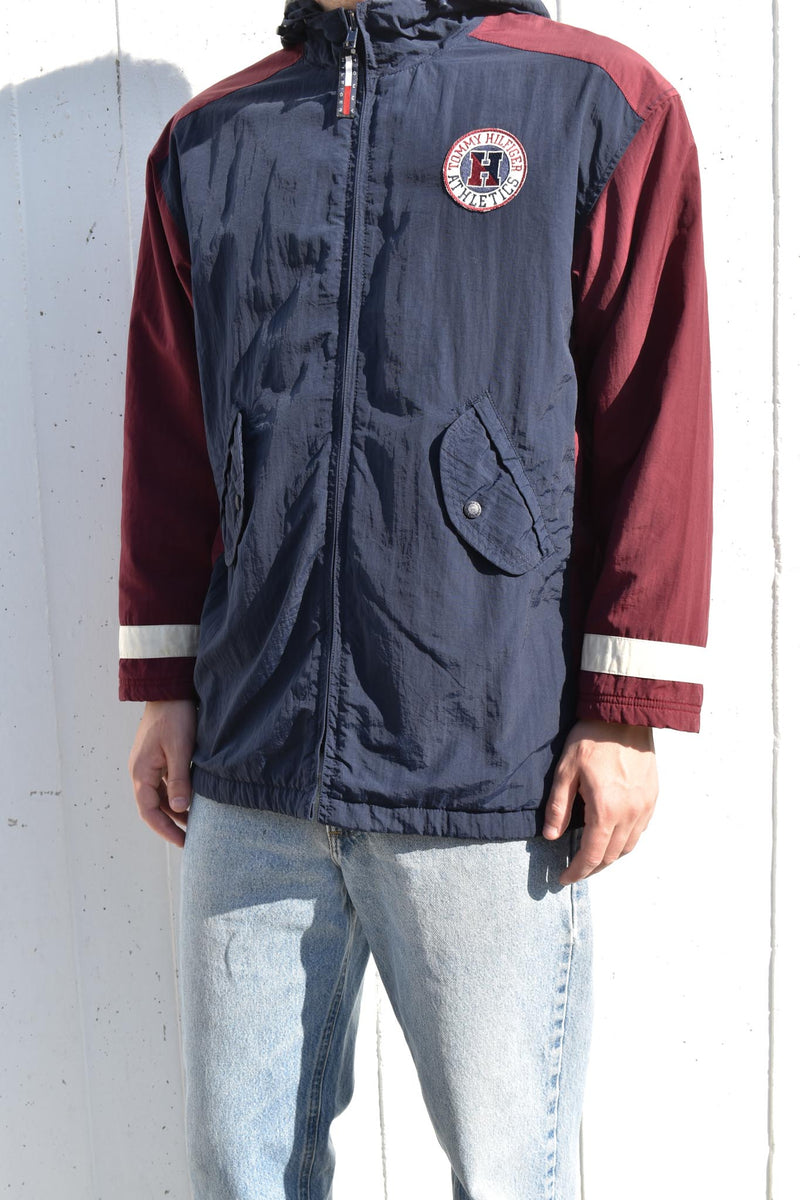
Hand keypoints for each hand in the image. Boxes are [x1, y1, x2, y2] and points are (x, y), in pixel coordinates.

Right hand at [128, 699, 196, 847]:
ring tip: (195, 822)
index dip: (165, 830)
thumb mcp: (179, 749)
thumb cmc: (175, 717)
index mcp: (141, 772)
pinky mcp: (156, 757)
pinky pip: (163, 783)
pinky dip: (176, 795)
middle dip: (171, 824)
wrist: (169, 689)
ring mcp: (148, 764)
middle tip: (192, 838)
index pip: (149, 811)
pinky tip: (191, 799)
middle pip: (152, 806)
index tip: (184, 842)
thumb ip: (179, 780)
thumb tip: (179, 809)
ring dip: (174, 810)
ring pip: (158, 796)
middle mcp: (140, 771)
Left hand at [543, 720, 657, 883]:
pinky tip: (613, 835)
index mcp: (606, 809)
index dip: (577, 871)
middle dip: (592, 867)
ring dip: (610, 856)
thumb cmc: (592, 739)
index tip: (564, 879)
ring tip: (593, 857)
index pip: (592, 854)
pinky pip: (641, 830)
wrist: (626, 716)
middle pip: (611, 855)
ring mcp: (645, 806)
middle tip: (575, 870)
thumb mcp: (566, 770)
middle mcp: (630, 813)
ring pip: (629, 846)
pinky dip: (626, 840)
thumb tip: (552, 836)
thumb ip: (559, 806)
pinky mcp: (653, 797)